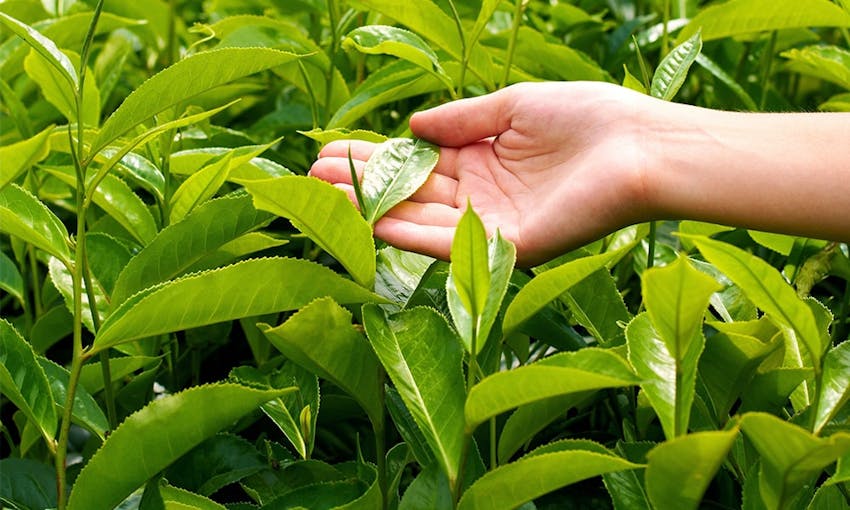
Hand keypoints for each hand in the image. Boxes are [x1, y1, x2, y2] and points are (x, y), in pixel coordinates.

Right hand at [310, 81, 659, 265]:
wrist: (641, 146)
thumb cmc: (588, 119)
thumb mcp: (514, 107)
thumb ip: (462, 119)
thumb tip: (411, 127)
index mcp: (485, 163)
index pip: (418, 163)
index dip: (375, 157)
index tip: (330, 150)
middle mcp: (483, 198)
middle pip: (411, 193)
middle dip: (362, 184)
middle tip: (311, 177)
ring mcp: (493, 226)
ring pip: (421, 219)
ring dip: (373, 210)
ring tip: (325, 197)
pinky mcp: (509, 247)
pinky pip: (451, 243)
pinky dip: (409, 234)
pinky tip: (371, 222)